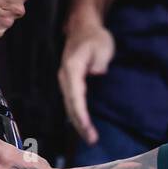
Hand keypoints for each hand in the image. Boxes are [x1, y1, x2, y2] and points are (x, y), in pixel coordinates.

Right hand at [58, 20, 113, 144]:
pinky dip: (77, 115)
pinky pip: (72, 102)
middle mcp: (65, 77)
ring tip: (90, 138)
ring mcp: (66, 81)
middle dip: (80, 124)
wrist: (83, 29)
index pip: (76, 96)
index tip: (88, 128)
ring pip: (69, 106)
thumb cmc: (94, 37)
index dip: (81, 114)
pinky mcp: (70, 83)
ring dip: (78, 122)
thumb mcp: (102, 45)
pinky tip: (84, 126)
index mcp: (72, 69)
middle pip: (70, 105)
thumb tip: (96, 73)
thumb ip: (99, 60)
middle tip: (92, 140)